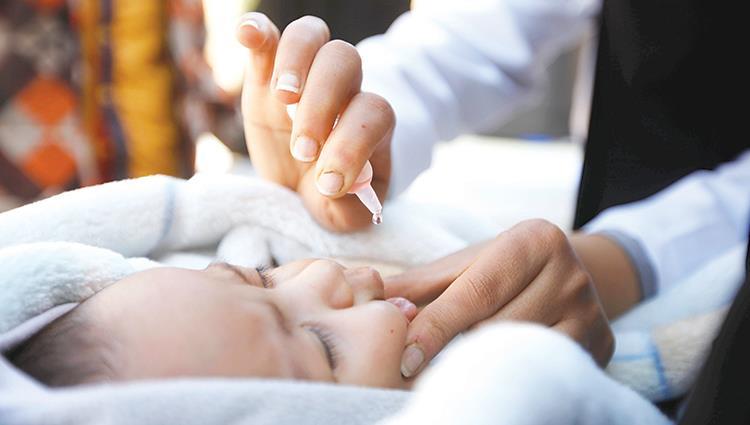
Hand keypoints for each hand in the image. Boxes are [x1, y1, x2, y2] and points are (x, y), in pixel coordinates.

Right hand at [236, 13, 393, 231]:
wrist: (305, 186)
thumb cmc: (331, 197)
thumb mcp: (345, 214)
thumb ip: (349, 204)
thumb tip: (339, 183)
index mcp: (370, 121)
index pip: (373, 112)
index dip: (354, 144)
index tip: (329, 185)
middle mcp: (343, 87)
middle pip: (344, 61)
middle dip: (322, 104)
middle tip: (301, 151)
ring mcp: (305, 74)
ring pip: (312, 36)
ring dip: (295, 61)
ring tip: (283, 99)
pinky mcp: (267, 73)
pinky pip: (268, 38)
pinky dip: (257, 31)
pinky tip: (247, 35)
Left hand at [386, 219, 614, 377]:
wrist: (568, 276)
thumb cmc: (502, 270)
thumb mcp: (464, 266)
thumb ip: (418, 283)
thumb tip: (365, 294)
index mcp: (535, 240)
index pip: (477, 291)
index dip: (437, 326)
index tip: (405, 358)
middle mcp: (571, 273)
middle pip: (499, 325)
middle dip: (453, 353)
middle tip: (415, 376)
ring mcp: (591, 313)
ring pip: (523, 353)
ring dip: (480, 369)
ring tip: (448, 380)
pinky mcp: (600, 346)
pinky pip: (546, 371)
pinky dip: (512, 378)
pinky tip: (486, 383)